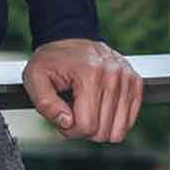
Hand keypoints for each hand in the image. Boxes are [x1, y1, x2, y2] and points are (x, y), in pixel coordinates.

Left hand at [23, 38, 143, 142]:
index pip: (87, 126)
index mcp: (89, 73)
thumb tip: (67, 122)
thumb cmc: (51, 61)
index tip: (62, 116)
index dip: (70, 129)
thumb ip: (45, 104)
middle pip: (104, 131)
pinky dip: (113, 120)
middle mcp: (112, 74)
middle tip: (73, 110)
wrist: (67, 38)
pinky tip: (99, 105)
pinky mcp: (135, 81)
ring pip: (118, 131)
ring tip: (86, 106)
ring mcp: (127, 77)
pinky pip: (130, 121)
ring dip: (99, 125)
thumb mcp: (34, 78)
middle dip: (84, 128)